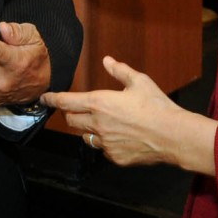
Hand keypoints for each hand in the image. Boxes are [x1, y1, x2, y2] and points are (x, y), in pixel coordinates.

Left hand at [40, 56, 216, 172]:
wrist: (173, 136)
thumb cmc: (156, 106)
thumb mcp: (139, 81)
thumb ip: (120, 71)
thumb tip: (107, 60)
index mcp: (100, 103)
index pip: (67, 101)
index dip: (53, 99)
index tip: (44, 98)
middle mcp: (98, 124)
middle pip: (71, 120)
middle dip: (70, 113)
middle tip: (77, 108)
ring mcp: (105, 143)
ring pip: (85, 136)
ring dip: (87, 128)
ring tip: (102, 122)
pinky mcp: (114, 157)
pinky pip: (102, 149)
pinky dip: (105, 142)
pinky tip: (119, 136)